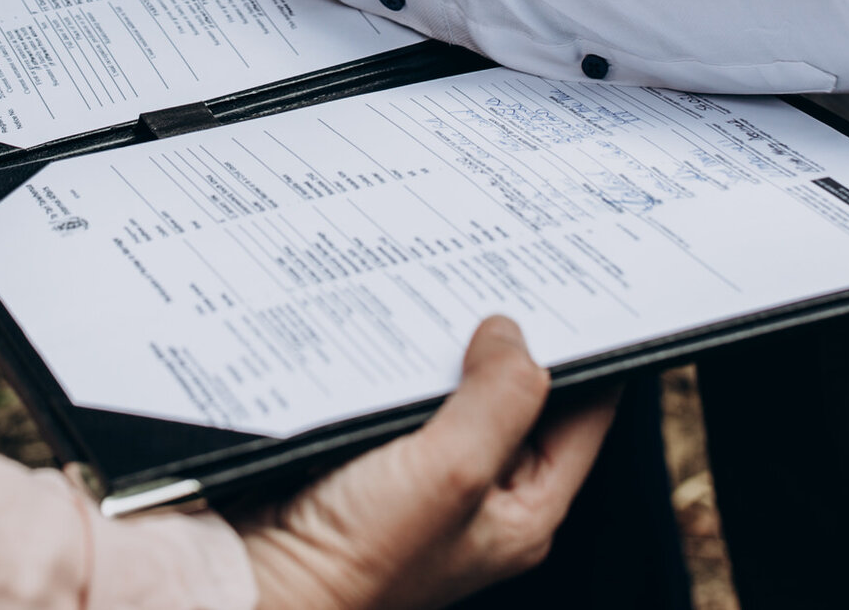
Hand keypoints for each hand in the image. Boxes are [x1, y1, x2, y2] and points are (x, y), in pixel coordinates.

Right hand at [238, 318, 617, 609]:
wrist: (257, 580)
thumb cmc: (355, 558)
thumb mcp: (450, 472)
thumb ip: (498, 400)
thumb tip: (512, 334)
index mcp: (520, 510)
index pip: (582, 416)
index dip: (590, 354)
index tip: (579, 289)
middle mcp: (478, 493)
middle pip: (517, 396)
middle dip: (512, 340)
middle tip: (506, 270)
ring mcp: (422, 473)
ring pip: (454, 388)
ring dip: (447, 344)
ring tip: (447, 282)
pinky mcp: (369, 455)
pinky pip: (398, 392)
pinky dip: (397, 358)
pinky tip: (388, 320)